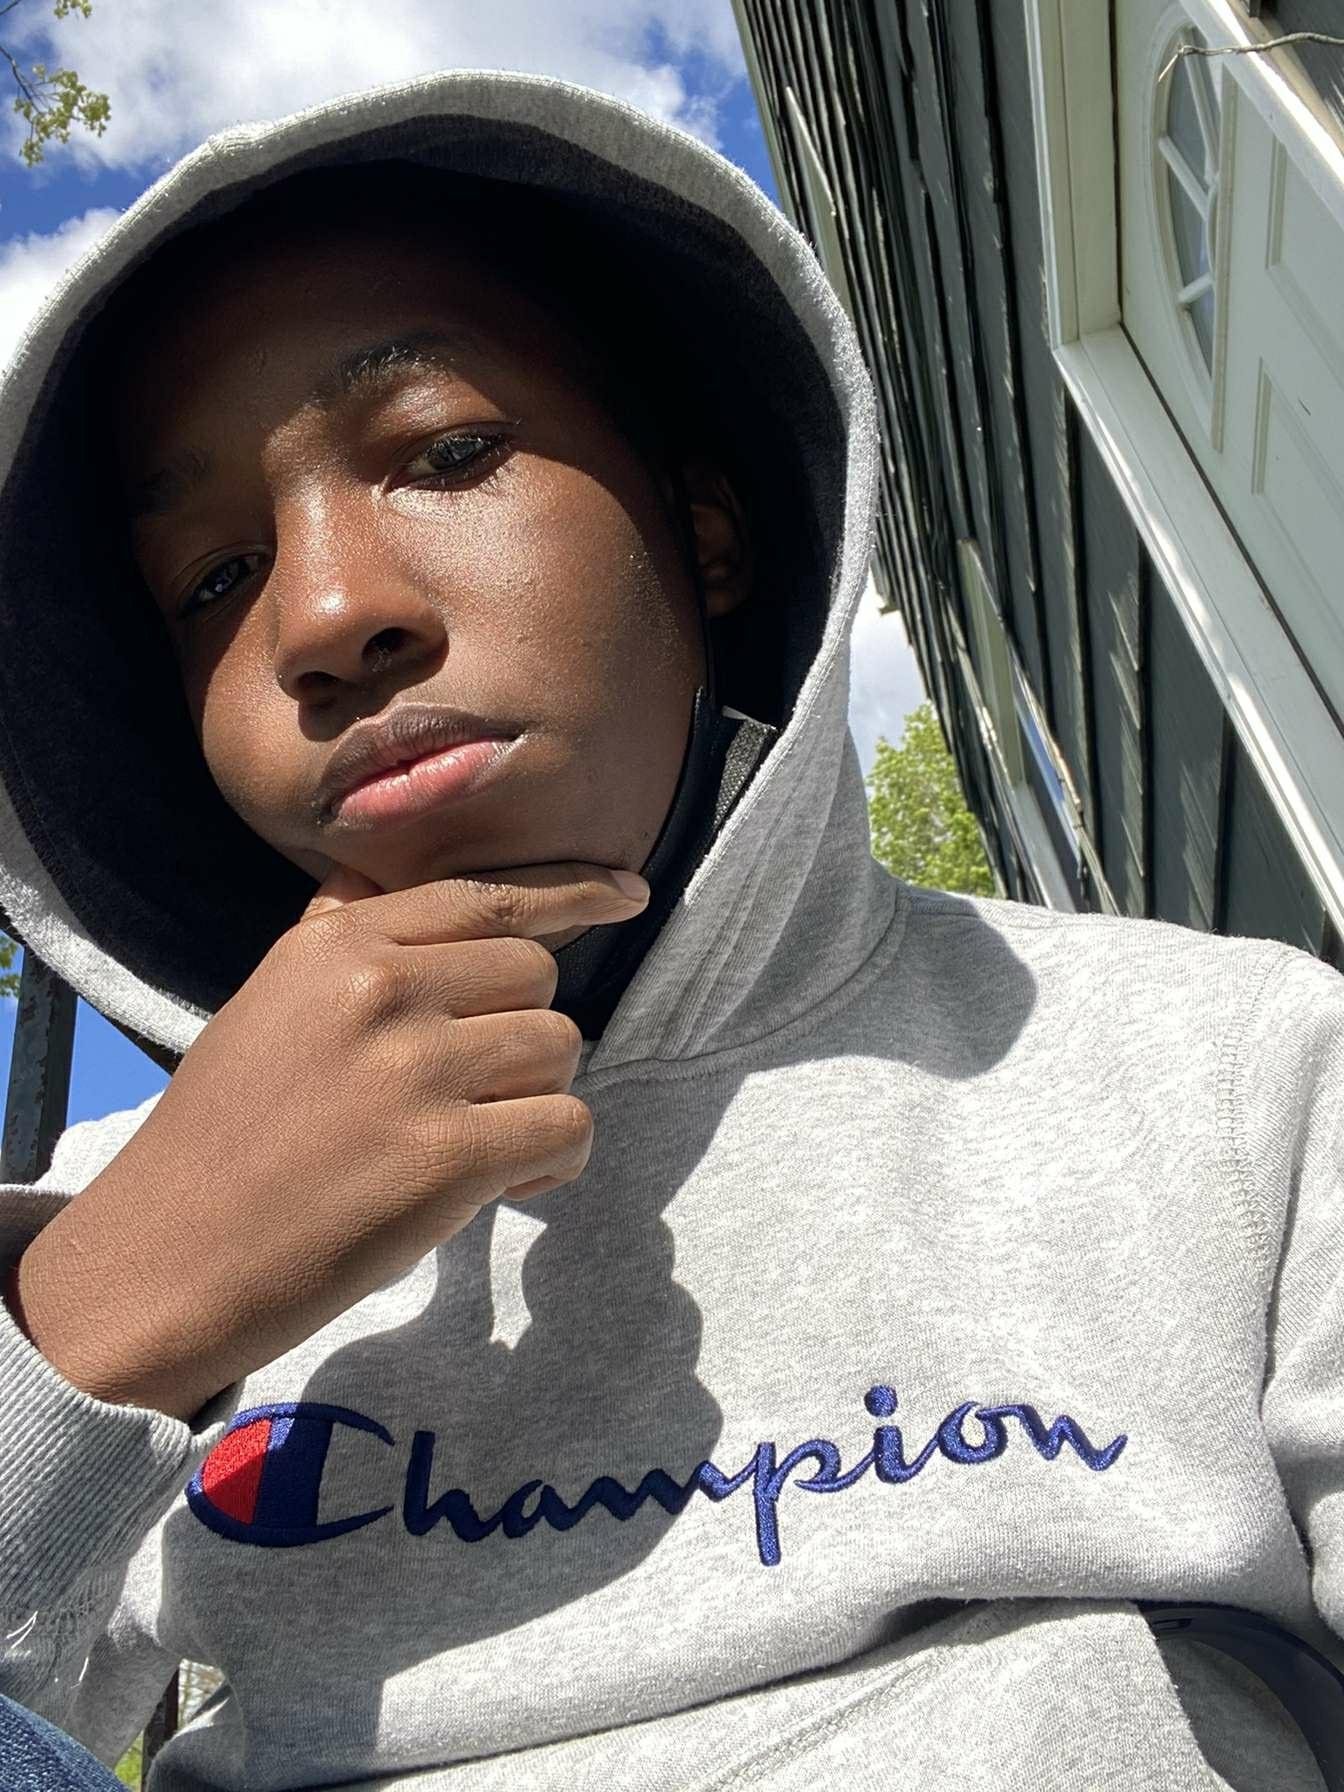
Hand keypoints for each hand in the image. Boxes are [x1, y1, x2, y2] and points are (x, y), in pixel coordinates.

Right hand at [4, 861, 648, 1419]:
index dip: (572, 893)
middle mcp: (380, 989)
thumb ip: (340, 936)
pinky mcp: (448, 1156)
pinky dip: (550, 1161)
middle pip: (537, 976)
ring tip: (474, 1143)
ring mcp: (416, 1070)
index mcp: (337, 945)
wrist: (171, 1254)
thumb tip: (399, 884)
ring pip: (561, 1047)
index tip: (628, 893)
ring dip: (537, 1099)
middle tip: (471, 1092)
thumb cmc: (227, 1133)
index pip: (486, 895)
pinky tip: (500, 1183)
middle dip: (522, 1033)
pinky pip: (568, 1125)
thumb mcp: (270, 1001)